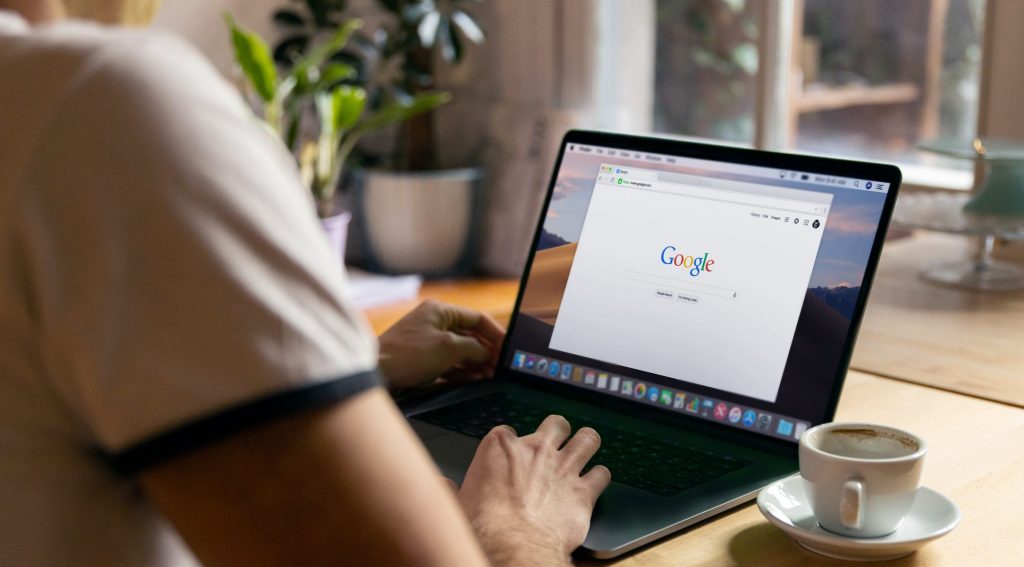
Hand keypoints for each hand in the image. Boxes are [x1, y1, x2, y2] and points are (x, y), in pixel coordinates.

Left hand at [377, 300, 504, 390]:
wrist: (376, 373)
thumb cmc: (408, 354)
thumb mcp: (449, 348)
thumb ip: (474, 348)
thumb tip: (488, 353)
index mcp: (440, 311)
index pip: (477, 318)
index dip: (495, 333)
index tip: (507, 348)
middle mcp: (434, 323)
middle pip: (470, 335)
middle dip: (486, 351)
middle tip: (500, 366)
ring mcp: (428, 342)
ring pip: (460, 351)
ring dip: (476, 363)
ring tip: (490, 375)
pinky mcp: (423, 360)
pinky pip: (449, 363)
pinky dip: (462, 370)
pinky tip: (475, 379)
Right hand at [458, 416, 611, 564]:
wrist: (512, 545)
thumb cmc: (483, 526)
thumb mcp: (457, 502)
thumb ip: (450, 488)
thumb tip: (439, 484)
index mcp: (501, 447)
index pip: (508, 431)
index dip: (511, 444)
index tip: (510, 457)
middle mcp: (536, 450)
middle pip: (555, 424)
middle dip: (558, 431)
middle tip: (555, 443)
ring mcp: (563, 467)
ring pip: (587, 439)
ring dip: (587, 443)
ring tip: (585, 448)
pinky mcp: (584, 491)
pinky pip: (602, 474)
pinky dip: (600, 477)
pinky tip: (595, 481)